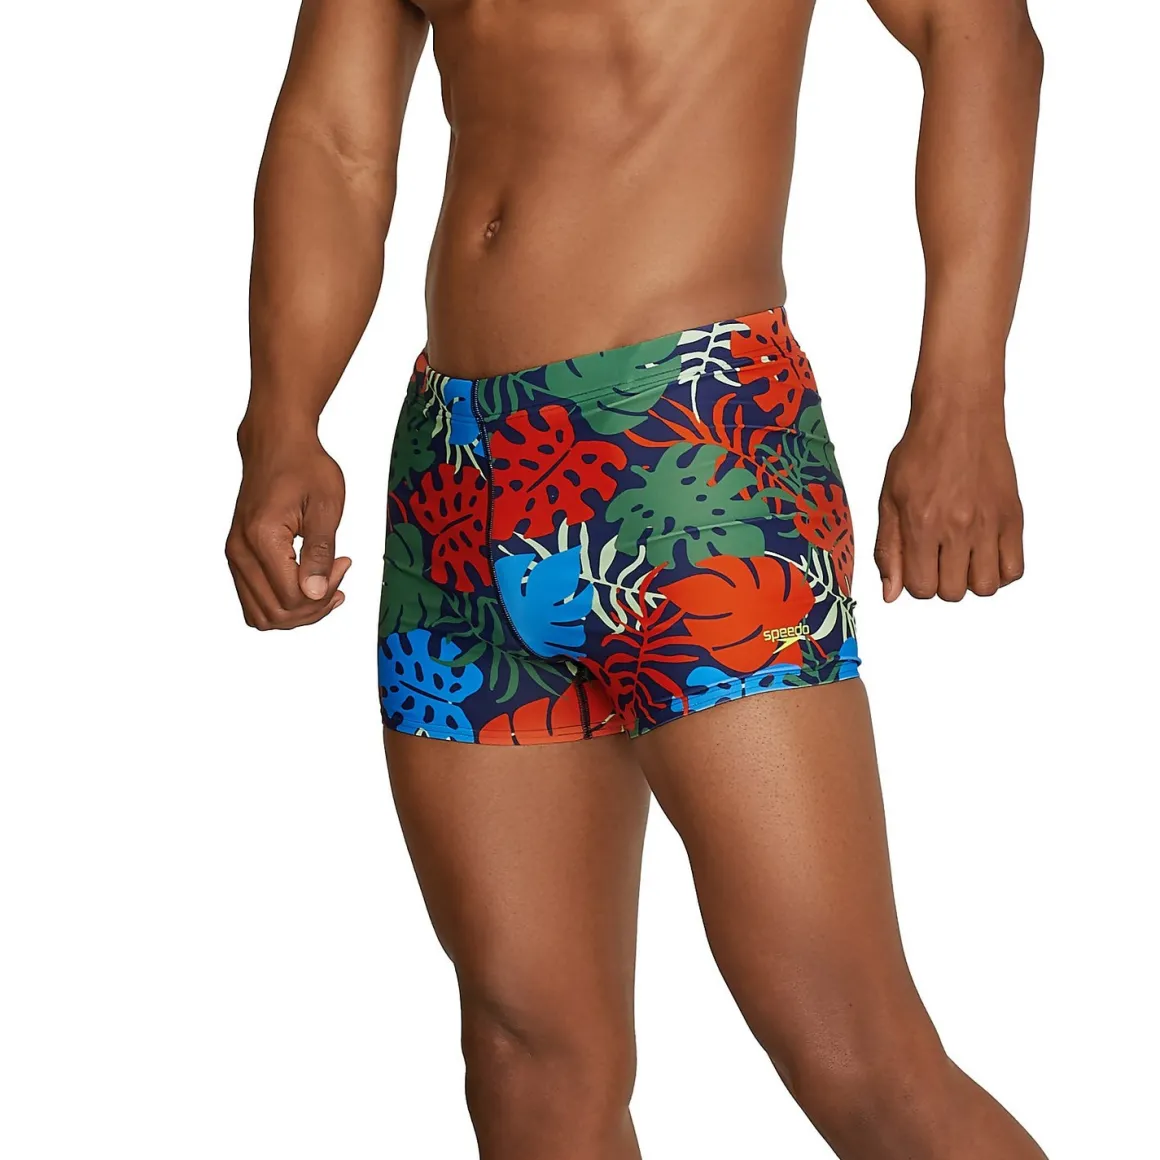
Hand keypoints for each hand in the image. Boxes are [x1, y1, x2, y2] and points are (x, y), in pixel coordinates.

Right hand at [226, 430, 351, 628]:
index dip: (324, 594)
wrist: (276, 443)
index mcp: (262, 538)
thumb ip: (320, 553)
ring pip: (261, 614)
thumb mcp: (325, 506)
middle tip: (338, 576)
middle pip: (276, 613)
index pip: (292, 598)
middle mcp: (240, 551)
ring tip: (325, 586)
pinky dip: (281, 603)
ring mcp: (235, 555)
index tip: (344, 564)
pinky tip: (306, 585)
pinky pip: (254, 600)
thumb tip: (316, 594)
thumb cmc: (304, 466)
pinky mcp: (237, 556)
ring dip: (297, 612)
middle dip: (313, 607)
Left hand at [874, 405, 1023, 601]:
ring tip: (963, 557)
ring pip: (986, 587)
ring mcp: (989, 524)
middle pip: (953, 593)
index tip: (917, 563)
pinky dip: (1000, 571)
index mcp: (921, 524)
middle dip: (942, 583)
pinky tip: (985, 554)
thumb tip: (890, 595)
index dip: (916, 582)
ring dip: (971, 580)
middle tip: (939, 558)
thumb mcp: (888, 500)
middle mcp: (958, 527)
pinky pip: (1015, 569)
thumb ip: (888, 549)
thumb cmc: (920, 454)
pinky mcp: (1013, 517)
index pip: (921, 588)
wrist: (959, 418)